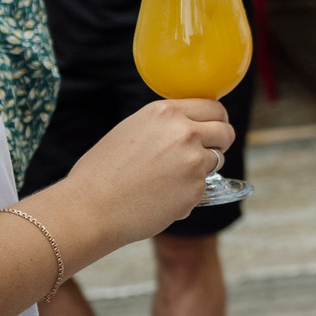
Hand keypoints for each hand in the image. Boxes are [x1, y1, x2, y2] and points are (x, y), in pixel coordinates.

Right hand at [63, 100, 234, 242]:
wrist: (89, 208)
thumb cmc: (101, 173)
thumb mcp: (132, 130)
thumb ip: (165, 125)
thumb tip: (192, 126)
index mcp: (165, 112)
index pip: (213, 107)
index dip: (217, 119)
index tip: (215, 128)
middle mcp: (184, 132)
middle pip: (226, 131)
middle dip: (220, 142)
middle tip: (207, 153)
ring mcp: (193, 160)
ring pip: (218, 159)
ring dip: (204, 168)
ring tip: (170, 178)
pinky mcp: (196, 188)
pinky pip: (204, 187)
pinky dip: (189, 193)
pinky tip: (161, 198)